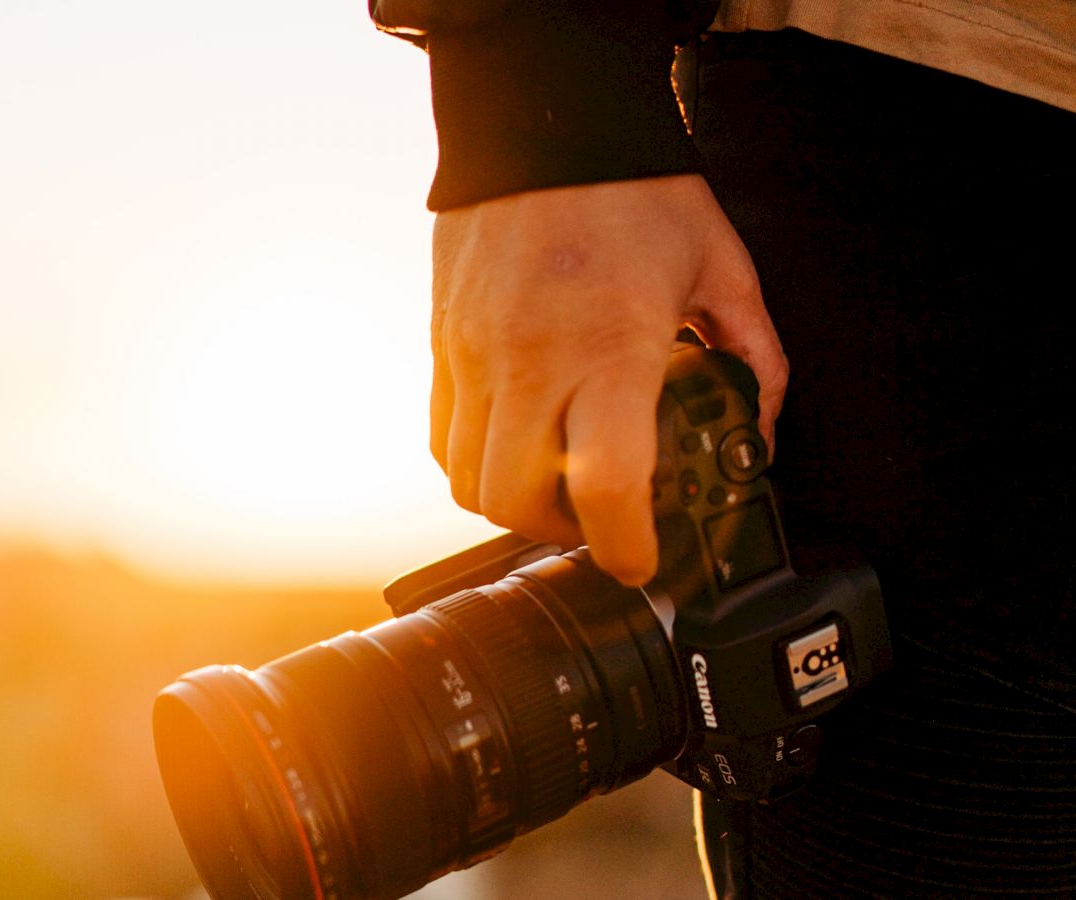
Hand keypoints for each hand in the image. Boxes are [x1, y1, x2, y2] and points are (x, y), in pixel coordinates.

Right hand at [431, 174, 786, 585]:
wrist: (543, 125)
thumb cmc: (631, 189)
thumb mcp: (721, 268)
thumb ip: (755, 357)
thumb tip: (761, 428)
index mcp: (610, 345)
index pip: (605, 485)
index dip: (625, 548)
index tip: (641, 560)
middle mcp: (529, 359)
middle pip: (515, 503)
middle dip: (561, 535)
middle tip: (599, 518)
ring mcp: (473, 353)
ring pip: (467, 480)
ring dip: (513, 502)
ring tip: (555, 481)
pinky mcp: (443, 342)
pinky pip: (442, 435)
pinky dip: (476, 460)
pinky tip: (516, 438)